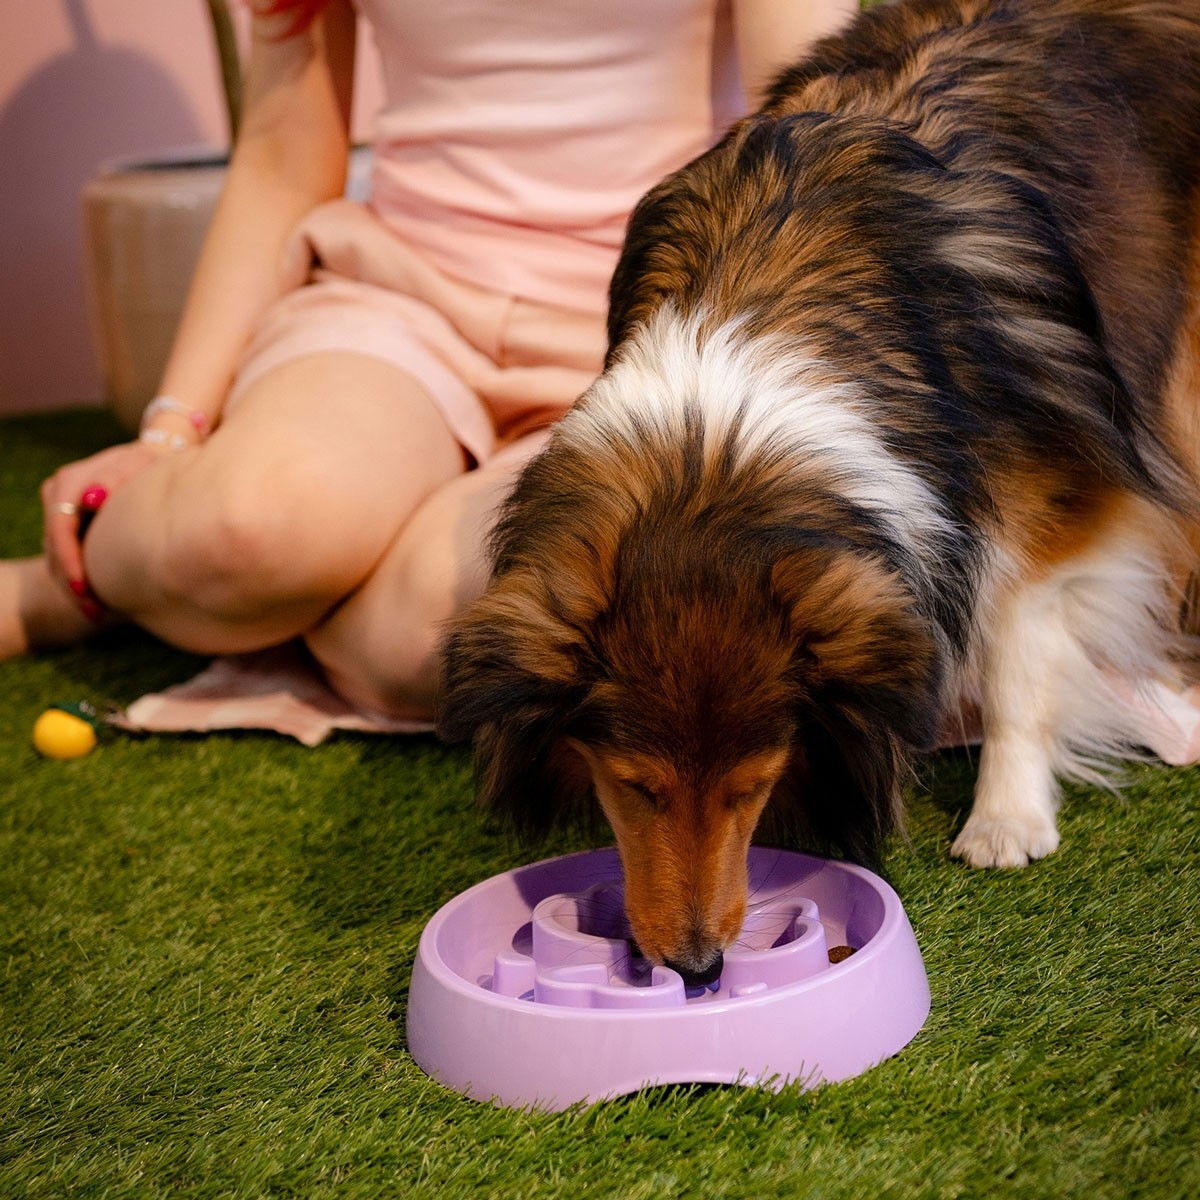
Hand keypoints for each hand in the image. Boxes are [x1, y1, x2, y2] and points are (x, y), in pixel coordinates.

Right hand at [40, 439, 168, 614]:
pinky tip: (98, 601)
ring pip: (56, 555)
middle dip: (72, 582)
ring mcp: (58, 509)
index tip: (84, 588)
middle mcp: (56, 493)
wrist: (149, 460)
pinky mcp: (67, 523)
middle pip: (54, 546)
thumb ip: (117, 479)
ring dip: (74, 587)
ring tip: (98, 613)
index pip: (60, 526)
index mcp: (69, 481)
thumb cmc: (150, 464)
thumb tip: (93, 499)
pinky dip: (81, 578)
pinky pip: (66, 555)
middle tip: (95, 612)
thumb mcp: (140, 466)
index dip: (69, 559)